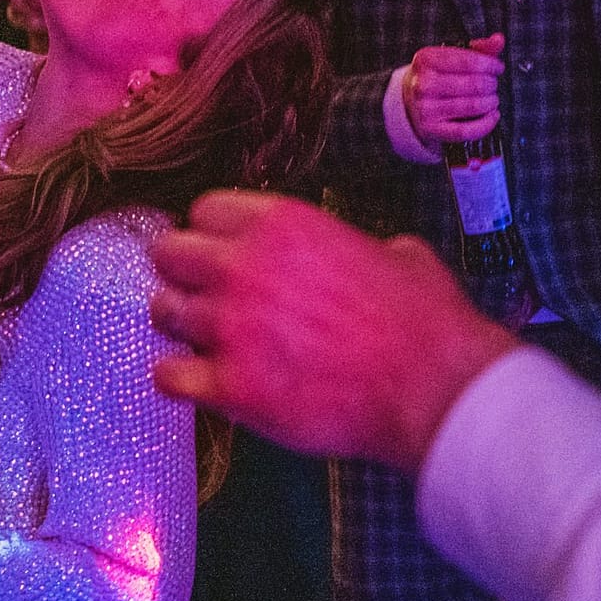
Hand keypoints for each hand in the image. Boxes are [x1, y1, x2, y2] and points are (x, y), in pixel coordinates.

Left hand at [149, 191, 517, 473]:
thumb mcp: (394, 252)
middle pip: (170, 253)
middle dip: (181, 271)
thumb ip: (350, 246)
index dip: (211, 233)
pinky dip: (178, 378)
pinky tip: (195, 380)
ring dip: (181, 324)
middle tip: (197, 290)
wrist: (436, 390)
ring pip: (164, 312)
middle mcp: (245, 268)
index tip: (216, 249)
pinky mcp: (232, 387)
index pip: (204, 210)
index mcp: (282, 225)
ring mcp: (232, 328)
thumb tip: (360, 254)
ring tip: (201, 338)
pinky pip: (169, 376)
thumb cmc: (424, 325)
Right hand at [402, 33, 505, 149]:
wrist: (411, 102)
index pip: (469, 61)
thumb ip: (478, 49)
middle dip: (491, 84)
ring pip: (474, 106)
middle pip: (475, 84)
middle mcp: (424, 84)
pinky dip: (487, 123)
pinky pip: (467, 130)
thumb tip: (498, 40)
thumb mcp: (451, 57)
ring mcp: (426, 108)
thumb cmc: (436, 77)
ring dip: (491, 102)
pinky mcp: (432, 129)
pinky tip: (492, 115)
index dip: (491, 65)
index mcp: (426, 60)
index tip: (497, 68)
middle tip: (491, 84)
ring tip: (491, 99)